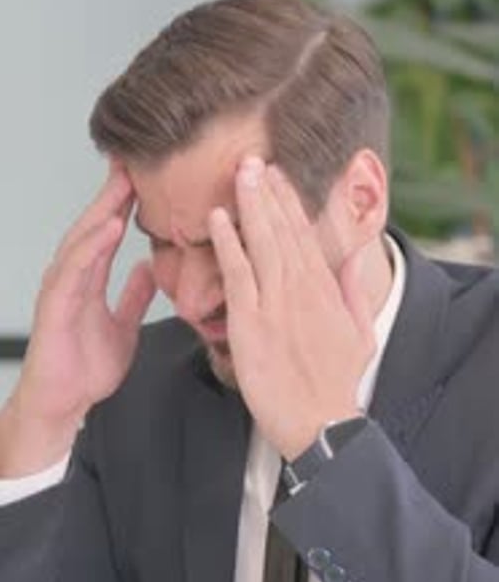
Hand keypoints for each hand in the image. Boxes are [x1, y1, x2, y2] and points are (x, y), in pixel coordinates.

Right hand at [0, 167, 155, 474]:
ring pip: (83, 238)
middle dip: (113, 193)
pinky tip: (111, 226)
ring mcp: (63, 287)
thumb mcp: (124, 326)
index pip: (109, 232)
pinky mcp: (56, 303)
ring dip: (103, 208)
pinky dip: (93, 245)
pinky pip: (76, 268)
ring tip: (125, 182)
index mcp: (90, 280)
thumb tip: (148, 270)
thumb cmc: (85, 368)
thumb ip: (133, 297)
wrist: (63, 402)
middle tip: (134, 161)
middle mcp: (74, 277)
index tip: (148, 177)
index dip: (126, 204)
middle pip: (95, 225)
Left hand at [209, 157, 374, 460]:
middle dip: (267, 192)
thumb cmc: (336, 384)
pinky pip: (237, 274)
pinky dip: (229, 244)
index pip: (304, 235)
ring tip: (238, 173)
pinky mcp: (251, 324)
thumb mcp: (362, 333)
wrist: (320, 422)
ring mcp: (275, 304)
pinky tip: (220, 219)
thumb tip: (352, 256)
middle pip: (283, 230)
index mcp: (325, 289)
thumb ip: (354, 291)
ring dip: (249, 206)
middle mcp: (301, 289)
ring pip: (262, 243)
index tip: (277, 176)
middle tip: (252, 159)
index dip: (289, 203)